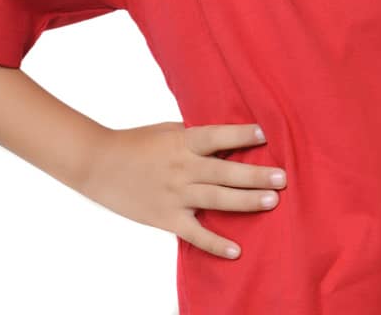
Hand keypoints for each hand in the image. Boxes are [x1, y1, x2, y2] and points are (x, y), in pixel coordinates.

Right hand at [78, 122, 284, 259]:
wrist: (98, 164)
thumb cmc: (135, 143)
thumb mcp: (168, 131)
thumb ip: (195, 136)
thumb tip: (227, 139)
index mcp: (182, 142)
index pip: (217, 137)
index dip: (241, 135)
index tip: (265, 134)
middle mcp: (182, 168)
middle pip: (225, 172)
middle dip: (255, 175)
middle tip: (283, 178)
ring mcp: (175, 195)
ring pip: (216, 199)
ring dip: (246, 201)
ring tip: (272, 201)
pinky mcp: (166, 218)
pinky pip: (195, 234)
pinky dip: (215, 244)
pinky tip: (236, 250)